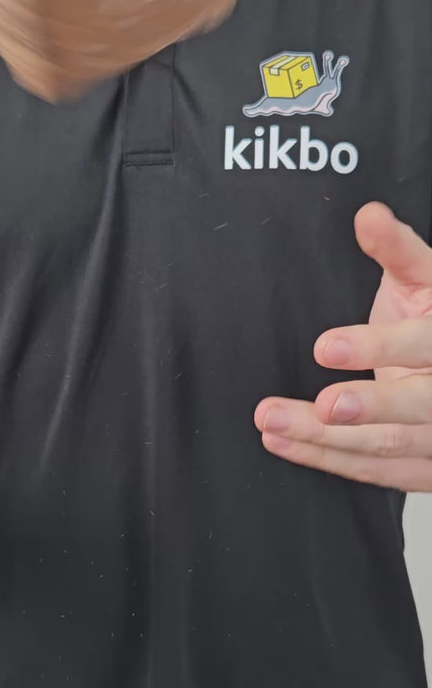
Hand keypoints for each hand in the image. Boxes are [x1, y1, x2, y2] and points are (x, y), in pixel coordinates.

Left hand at [254, 203, 431, 491]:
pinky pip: (374, 472)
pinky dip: (325, 459)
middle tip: (322, 406)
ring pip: (389, 445)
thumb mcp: (423, 279)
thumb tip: (368, 215)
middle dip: (370, 407)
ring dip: (326, 439)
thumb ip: (397, 250)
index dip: (378, 348)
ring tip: (272, 420)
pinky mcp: (423, 468)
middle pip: (419, 407)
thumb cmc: (431, 319)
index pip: (425, 344)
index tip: (324, 346)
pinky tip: (282, 441)